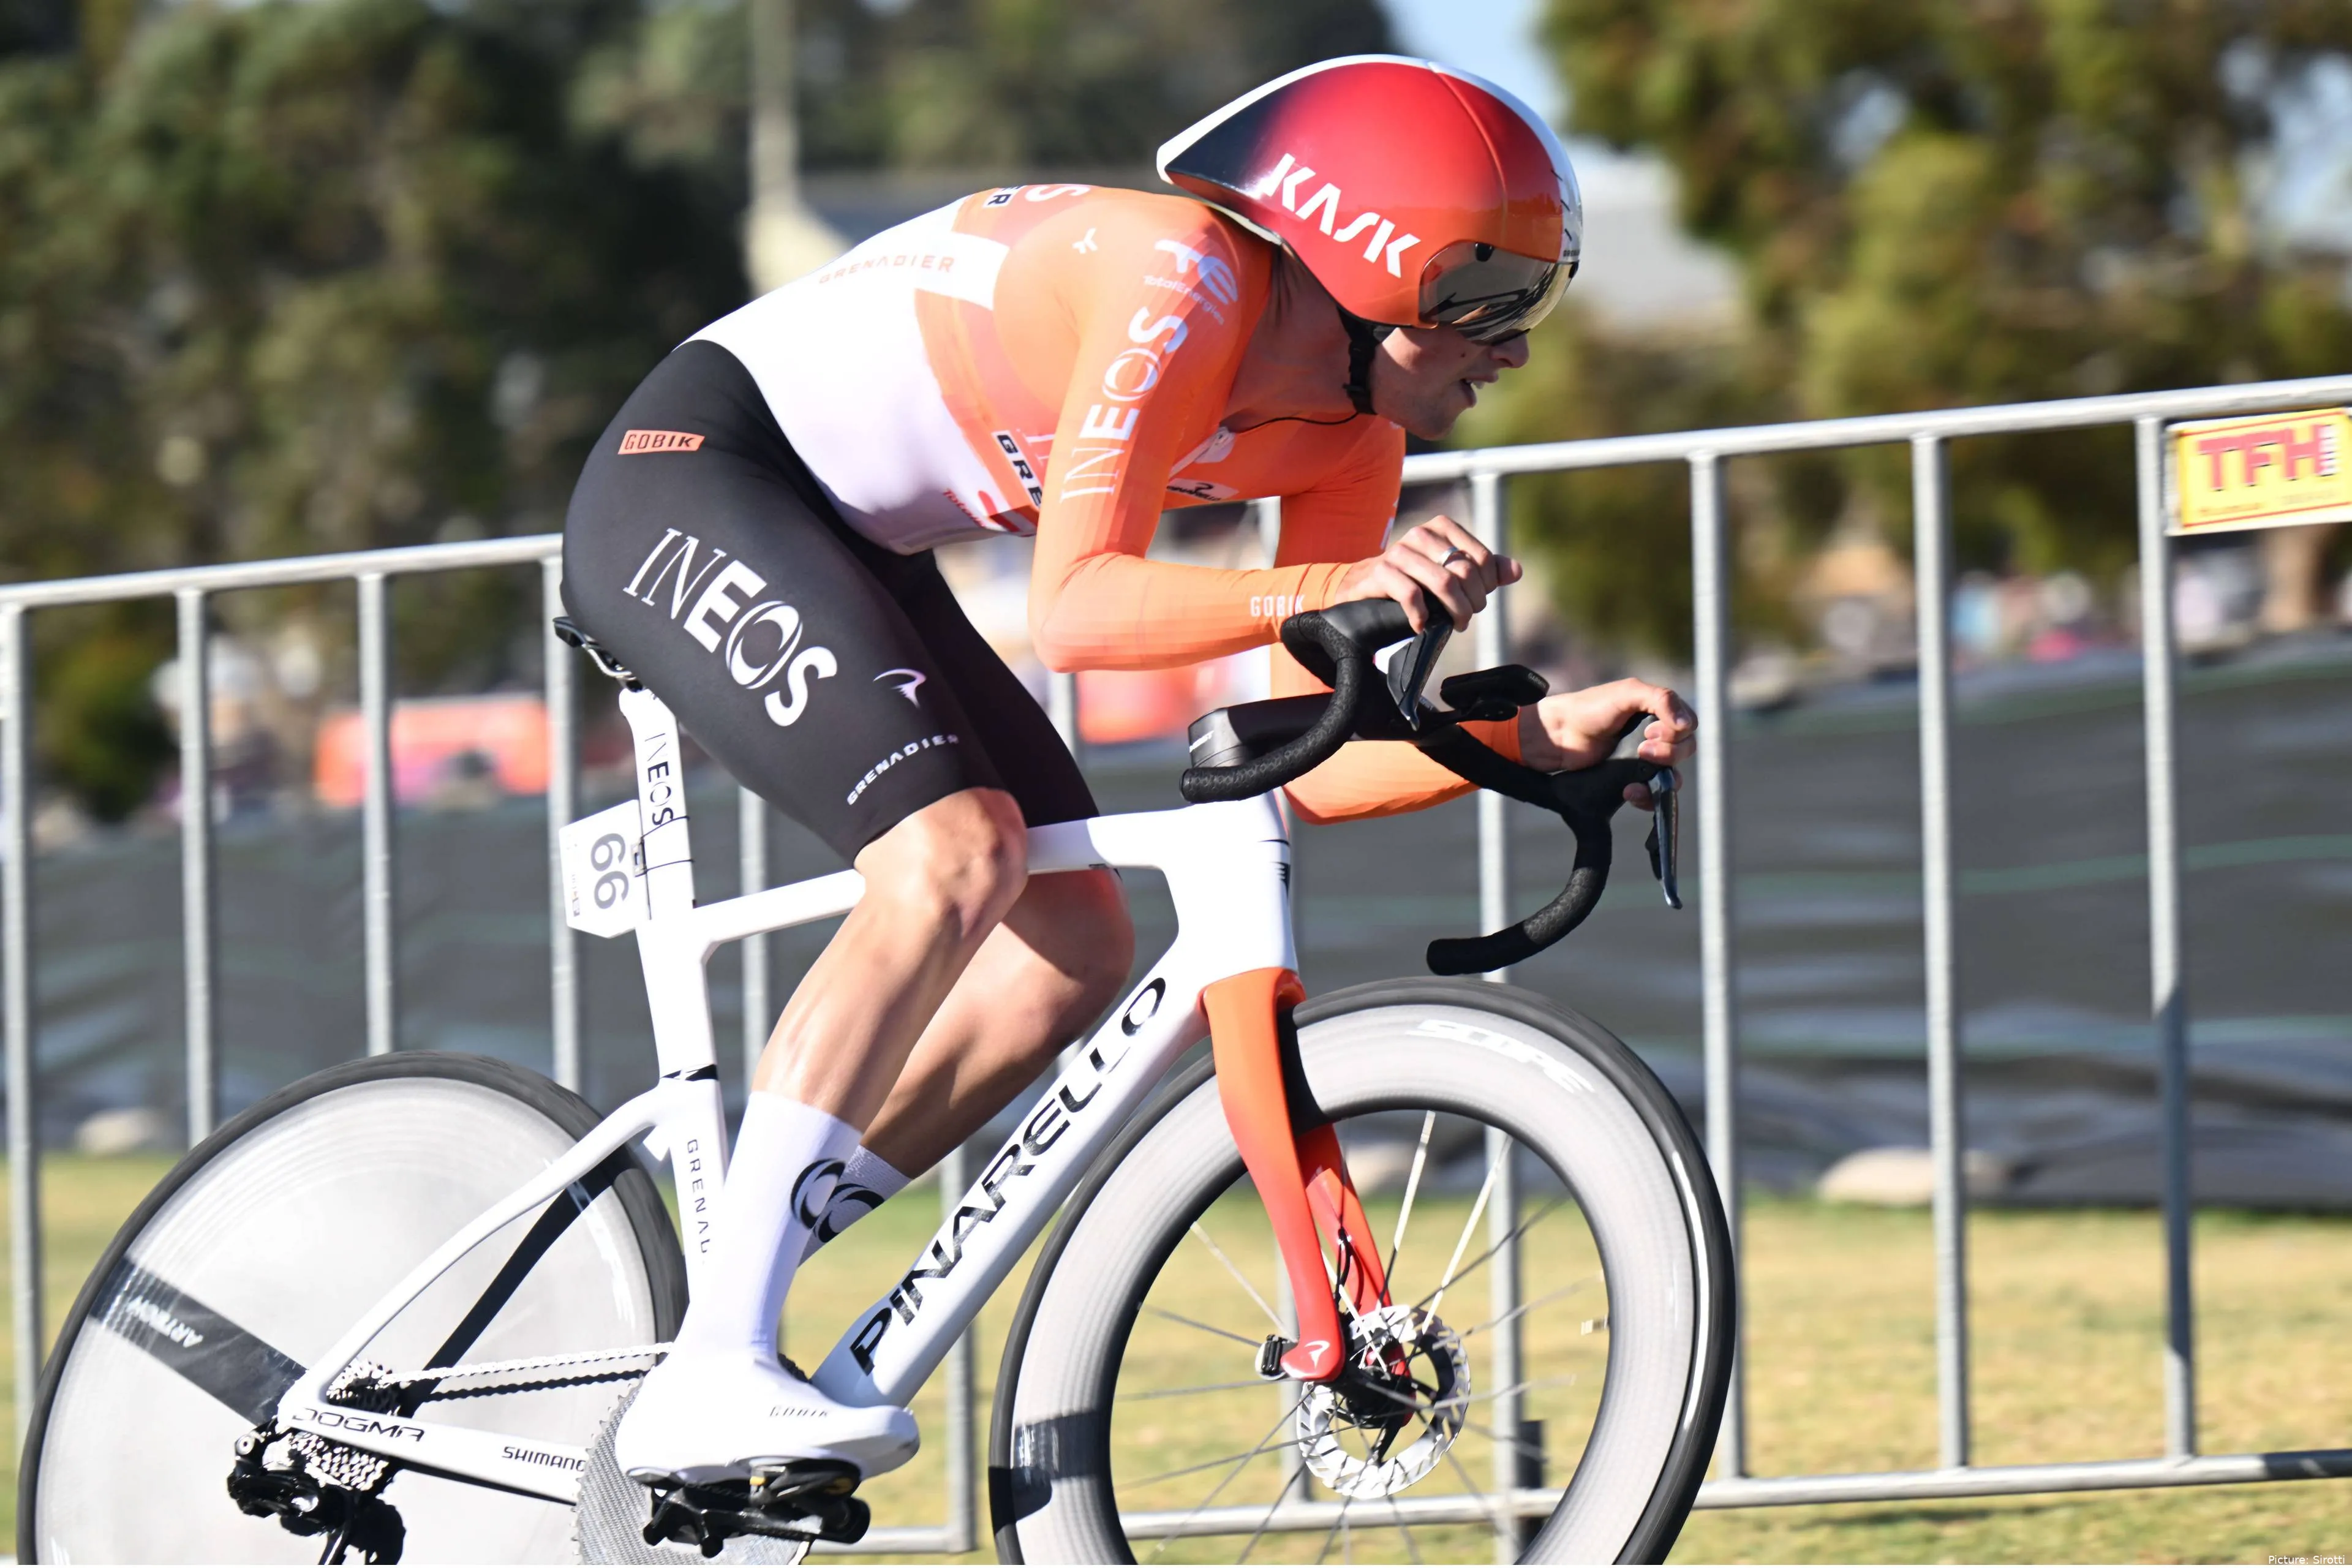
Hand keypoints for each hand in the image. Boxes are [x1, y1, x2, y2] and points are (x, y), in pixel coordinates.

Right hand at [1332, 516, 1522, 631]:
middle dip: (1472, 602)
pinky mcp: (1381, 572)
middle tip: (1465, 618)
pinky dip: (1422, 617)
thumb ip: (1484, 570)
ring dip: (1454, 611)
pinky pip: (1412, 595)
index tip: (1476, 601)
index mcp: (1442, 526)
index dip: (1486, 585)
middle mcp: (1421, 533)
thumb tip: (1516, 571)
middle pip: (1465, 572)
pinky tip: (1422, 625)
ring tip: (1453, 624)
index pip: (1482, 558)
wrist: (1365, 586)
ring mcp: (1399, 551)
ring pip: (1443, 583)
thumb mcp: (1450, 571)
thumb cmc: (1414, 579)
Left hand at [1517, 679, 1695, 807]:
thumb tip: (1687, 725)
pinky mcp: (1631, 778)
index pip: (1689, 726)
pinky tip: (1629, 791)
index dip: (1675, 731)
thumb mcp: (1627, 693)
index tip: (1648, 730)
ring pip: (1674, 775)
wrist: (1558, 736)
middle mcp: (1656, 734)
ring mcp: (1645, 758)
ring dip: (1662, 777)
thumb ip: (1660, 699)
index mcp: (1659, 711)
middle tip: (1642, 749)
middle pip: (1686, 750)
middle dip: (1669, 753)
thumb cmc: (1590, 709)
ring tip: (1635, 771)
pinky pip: (1654, 795)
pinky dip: (1648, 797)